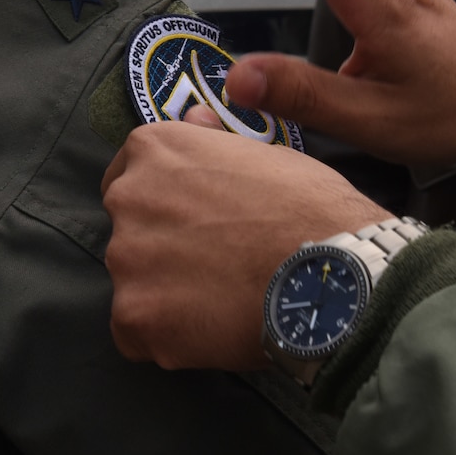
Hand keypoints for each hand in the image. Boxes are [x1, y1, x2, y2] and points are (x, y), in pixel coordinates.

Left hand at [103, 119, 391, 370]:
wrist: (328, 272)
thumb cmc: (310, 207)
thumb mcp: (265, 152)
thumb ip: (215, 142)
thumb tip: (193, 117)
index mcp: (155, 149)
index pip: (131, 175)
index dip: (164, 203)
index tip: (192, 222)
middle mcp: (127, 198)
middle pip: (130, 229)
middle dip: (161, 247)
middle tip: (213, 265)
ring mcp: (127, 260)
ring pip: (134, 283)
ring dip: (165, 294)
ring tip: (219, 304)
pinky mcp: (135, 317)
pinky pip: (135, 333)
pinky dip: (164, 337)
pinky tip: (208, 333)